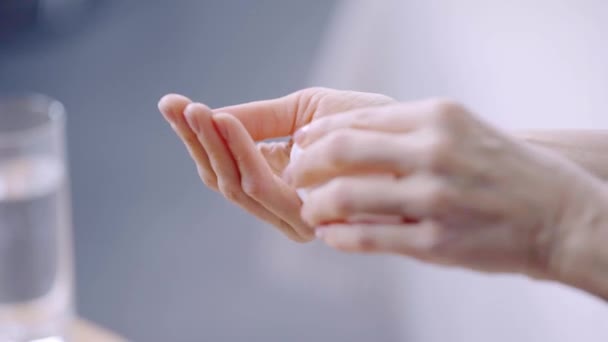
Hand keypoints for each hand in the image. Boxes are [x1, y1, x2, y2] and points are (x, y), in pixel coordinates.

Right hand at [158, 88, 394, 241]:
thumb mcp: (302, 111)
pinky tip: (226, 122)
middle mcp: (281, 204)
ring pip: (235, 184)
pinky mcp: (309, 217)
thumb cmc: (362, 122)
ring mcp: (293, 214)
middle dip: (197, 141)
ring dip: (211, 146)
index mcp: (276, 180)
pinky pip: (262, 186)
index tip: (172, 104)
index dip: (196, 136)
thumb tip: (208, 116)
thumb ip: (257, 119)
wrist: (410, 132)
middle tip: (177, 106)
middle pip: (221, 178)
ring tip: (197, 111)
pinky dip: (240, 153)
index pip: (223, 164)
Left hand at [284, 99, 607, 281]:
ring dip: (315, 204)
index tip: (303, 142)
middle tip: (294, 172)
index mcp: (439, 116)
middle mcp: (434, 152)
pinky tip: (330, 235)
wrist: (561, 215)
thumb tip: (348, 136)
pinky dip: (339, 237)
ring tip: (307, 209)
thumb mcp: (463, 129)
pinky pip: (368, 238)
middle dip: (306, 163)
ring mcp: (434, 199)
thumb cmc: (507, 168)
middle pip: (343, 150)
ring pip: (346, 197)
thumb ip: (409, 130)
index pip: (358, 119)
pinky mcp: (436, 242)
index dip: (320, 132)